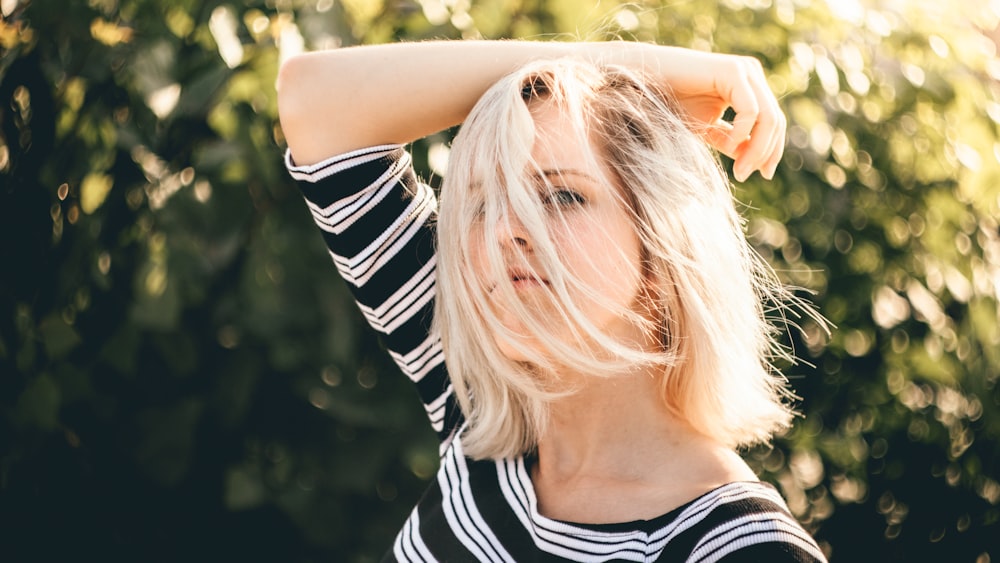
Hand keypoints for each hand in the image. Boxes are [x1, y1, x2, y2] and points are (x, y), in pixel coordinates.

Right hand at [654, 49, 785, 181]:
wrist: (640, 83)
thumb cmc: (668, 103)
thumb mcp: (706, 128)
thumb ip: (730, 141)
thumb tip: (753, 161)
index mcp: (749, 86)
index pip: (773, 122)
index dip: (772, 150)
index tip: (762, 176)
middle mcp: (751, 74)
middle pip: (775, 120)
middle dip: (765, 153)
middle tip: (745, 176)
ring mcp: (744, 70)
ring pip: (768, 118)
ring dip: (757, 149)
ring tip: (740, 171)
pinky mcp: (732, 71)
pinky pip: (750, 111)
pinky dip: (743, 134)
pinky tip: (729, 146)